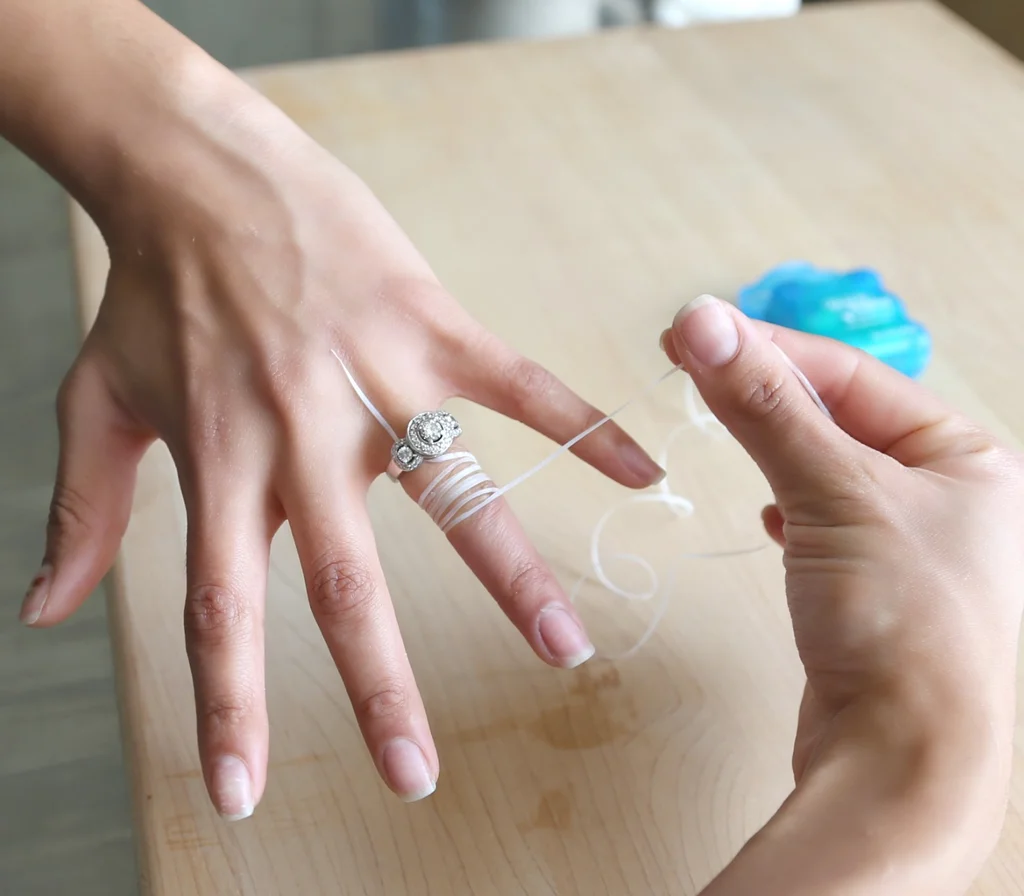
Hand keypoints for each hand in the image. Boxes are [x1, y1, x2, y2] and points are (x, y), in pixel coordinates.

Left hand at [13, 42, 662, 817]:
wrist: (203, 171)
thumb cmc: (156, 288)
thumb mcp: (95, 399)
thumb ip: (77, 511)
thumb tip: (43, 610)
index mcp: (221, 462)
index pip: (222, 610)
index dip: (229, 708)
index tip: (245, 794)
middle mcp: (302, 436)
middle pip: (345, 581)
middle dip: (380, 687)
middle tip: (415, 773)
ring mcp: (377, 380)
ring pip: (457, 492)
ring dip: (515, 578)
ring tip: (565, 650)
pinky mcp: (432, 327)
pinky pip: (521, 385)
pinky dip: (584, 427)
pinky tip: (639, 471)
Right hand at [662, 296, 1023, 894]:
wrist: (904, 760)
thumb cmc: (902, 622)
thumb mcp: (834, 492)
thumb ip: (765, 405)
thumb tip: (703, 319)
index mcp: (968, 454)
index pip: (851, 375)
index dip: (768, 347)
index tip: (695, 330)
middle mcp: (952, 493)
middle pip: (839, 416)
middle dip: (766, 392)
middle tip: (692, 364)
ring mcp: (915, 544)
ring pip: (828, 467)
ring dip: (774, 444)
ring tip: (721, 420)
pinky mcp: (877, 588)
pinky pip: (827, 520)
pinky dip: (791, 506)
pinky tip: (770, 515)